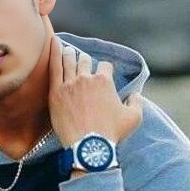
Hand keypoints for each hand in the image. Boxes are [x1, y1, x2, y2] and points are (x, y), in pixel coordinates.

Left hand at [48, 34, 142, 149]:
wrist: (88, 148)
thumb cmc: (111, 134)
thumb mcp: (133, 118)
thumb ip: (137, 103)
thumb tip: (136, 95)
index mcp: (105, 81)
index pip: (105, 66)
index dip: (104, 70)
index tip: (102, 75)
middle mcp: (87, 78)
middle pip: (85, 61)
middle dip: (85, 62)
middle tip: (82, 64)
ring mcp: (70, 84)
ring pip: (70, 61)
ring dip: (70, 54)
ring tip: (67, 51)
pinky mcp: (56, 93)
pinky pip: (54, 67)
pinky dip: (54, 53)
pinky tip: (52, 42)